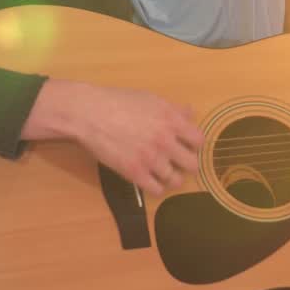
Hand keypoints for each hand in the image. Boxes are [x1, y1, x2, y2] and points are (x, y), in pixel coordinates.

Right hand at [21, 79, 204, 195]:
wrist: (89, 114)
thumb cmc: (119, 101)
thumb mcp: (150, 99)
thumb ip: (173, 109)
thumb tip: (190, 113)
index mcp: (172, 121)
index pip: (199, 141)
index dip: (194, 145)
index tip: (187, 146)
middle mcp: (166, 141)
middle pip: (192, 165)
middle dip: (186, 164)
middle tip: (177, 162)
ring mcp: (151, 159)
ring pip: (175, 180)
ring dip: (171, 177)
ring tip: (162, 172)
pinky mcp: (135, 173)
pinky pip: (157, 190)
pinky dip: (156, 187)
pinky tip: (150, 180)